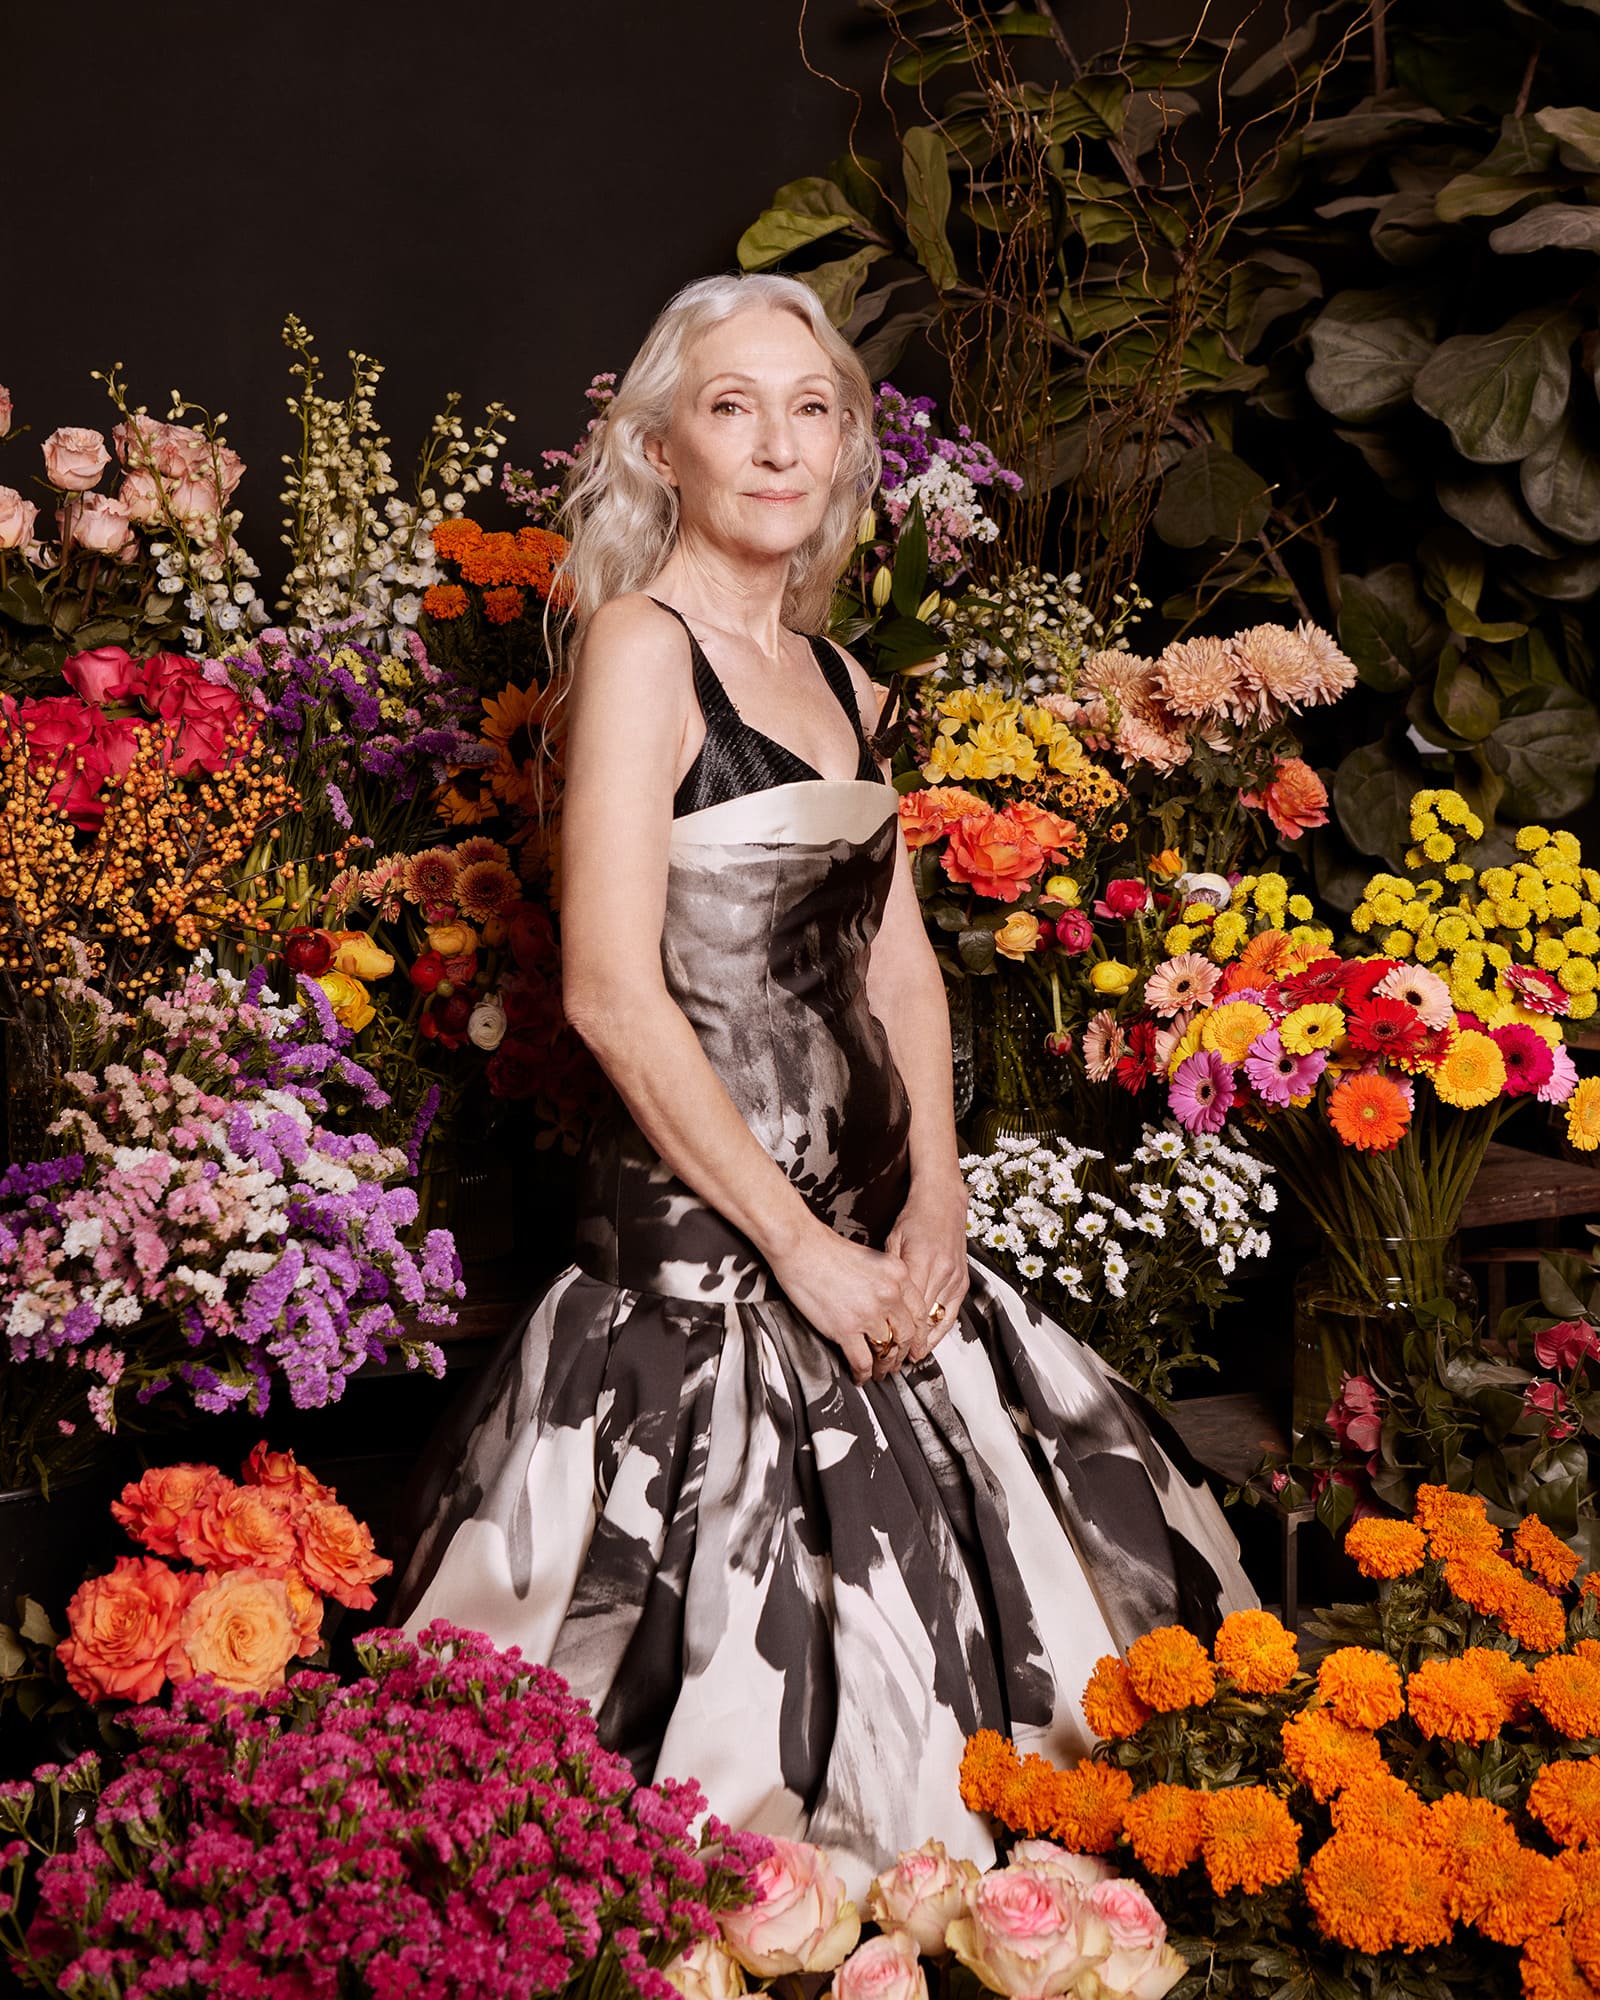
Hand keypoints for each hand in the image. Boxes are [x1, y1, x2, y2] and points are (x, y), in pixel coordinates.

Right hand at [767, 1225, 930, 1385]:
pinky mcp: (846, 1328)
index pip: (919, 1312)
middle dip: (902, 1353)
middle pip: (907, 1334)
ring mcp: (869, 1313)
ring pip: (886, 1350)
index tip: (913, 1343)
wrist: (801, 1247)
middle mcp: (889, 1294)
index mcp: (898, 1274)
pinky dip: (862, 1373)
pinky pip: (862, 1360)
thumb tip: (887, 1306)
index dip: (918, 1334)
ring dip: (884, 1365)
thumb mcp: (871, 1259)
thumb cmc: (827, 1250)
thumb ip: (885, 1282)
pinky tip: (859, 1375)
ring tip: (879, 1371)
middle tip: (897, 1361)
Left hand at [886, 1170, 969, 1362]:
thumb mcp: (891, 1242)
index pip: (908, 1309)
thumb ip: (887, 1273)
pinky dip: (940, 1330)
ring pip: (939, 1320)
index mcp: (921, 1262)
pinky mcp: (963, 1281)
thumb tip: (875, 1302)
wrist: (943, 1203)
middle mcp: (942, 1272)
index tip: (885, 1350)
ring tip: (908, 1359)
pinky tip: (928, 1343)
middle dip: (908, 1344)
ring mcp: (956, 1277)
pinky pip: (952, 1313)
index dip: (897, 1333)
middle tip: (892, 1363)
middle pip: (924, 1319)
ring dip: (925, 1342)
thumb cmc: (912, 1220)